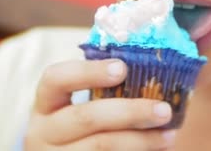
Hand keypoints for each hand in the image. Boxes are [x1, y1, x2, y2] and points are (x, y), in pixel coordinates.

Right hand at [25, 59, 176, 149]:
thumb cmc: (79, 131)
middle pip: (86, 118)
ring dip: (140, 141)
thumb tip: (151, 69)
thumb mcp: (76, 109)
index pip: (56, 79)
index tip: (122, 68)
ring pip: (101, 147)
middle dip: (130, 112)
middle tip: (164, 110)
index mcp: (44, 105)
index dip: (88, 72)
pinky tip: (156, 150)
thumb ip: (104, 91)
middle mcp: (42, 133)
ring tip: (169, 135)